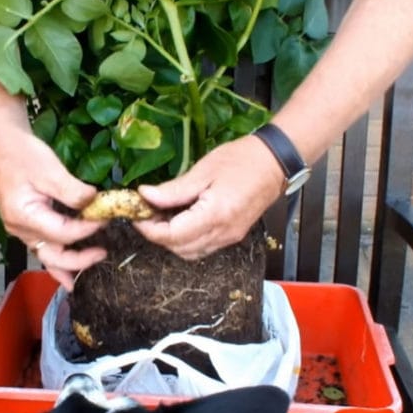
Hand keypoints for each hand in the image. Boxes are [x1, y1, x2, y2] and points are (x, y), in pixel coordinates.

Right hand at [0, 127, 106, 289]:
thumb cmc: (21, 152)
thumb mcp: (50, 169)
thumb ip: (73, 191)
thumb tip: (95, 204)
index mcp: (24, 216)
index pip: (63, 232)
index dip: (87, 229)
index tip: (106, 219)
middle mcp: (20, 229)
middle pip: (52, 256)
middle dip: (78, 261)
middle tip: (102, 255)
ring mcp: (20, 229)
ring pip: (46, 256)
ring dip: (67, 265)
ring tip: (84, 275)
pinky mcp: (25, 224)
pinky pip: (43, 247)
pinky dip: (56, 259)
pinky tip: (67, 270)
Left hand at [135, 135, 285, 258]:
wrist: (275, 163)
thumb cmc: (242, 160)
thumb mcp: (203, 170)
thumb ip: (173, 190)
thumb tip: (145, 196)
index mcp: (215, 215)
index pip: (172, 236)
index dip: (150, 229)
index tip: (137, 215)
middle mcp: (222, 233)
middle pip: (179, 248)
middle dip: (158, 235)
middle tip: (146, 213)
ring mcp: (228, 238)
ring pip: (189, 252)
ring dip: (171, 240)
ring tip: (162, 216)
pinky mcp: (231, 237)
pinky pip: (202, 247)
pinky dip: (186, 240)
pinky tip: (181, 221)